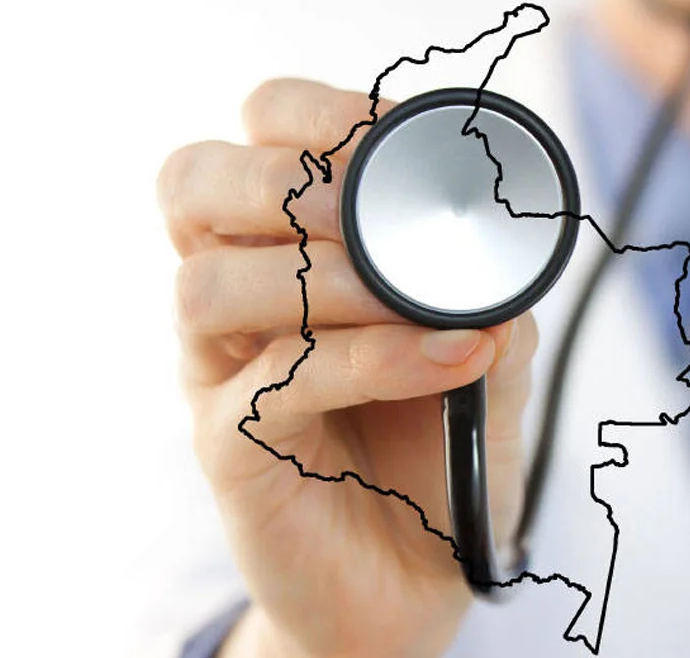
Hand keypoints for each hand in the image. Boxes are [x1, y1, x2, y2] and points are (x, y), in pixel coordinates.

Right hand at [157, 78, 538, 657]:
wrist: (414, 574)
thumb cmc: (436, 451)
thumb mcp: (481, 357)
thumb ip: (486, 298)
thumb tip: (499, 250)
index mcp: (286, 252)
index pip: (254, 141)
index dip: (313, 115)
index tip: (392, 134)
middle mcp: (238, 301)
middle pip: (190, 185)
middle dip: (283, 176)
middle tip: (369, 205)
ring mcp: (222, 373)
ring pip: (211, 284)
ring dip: (326, 277)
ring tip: (415, 299)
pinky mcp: (230, 446)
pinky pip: (275, 381)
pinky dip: (369, 358)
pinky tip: (445, 359)